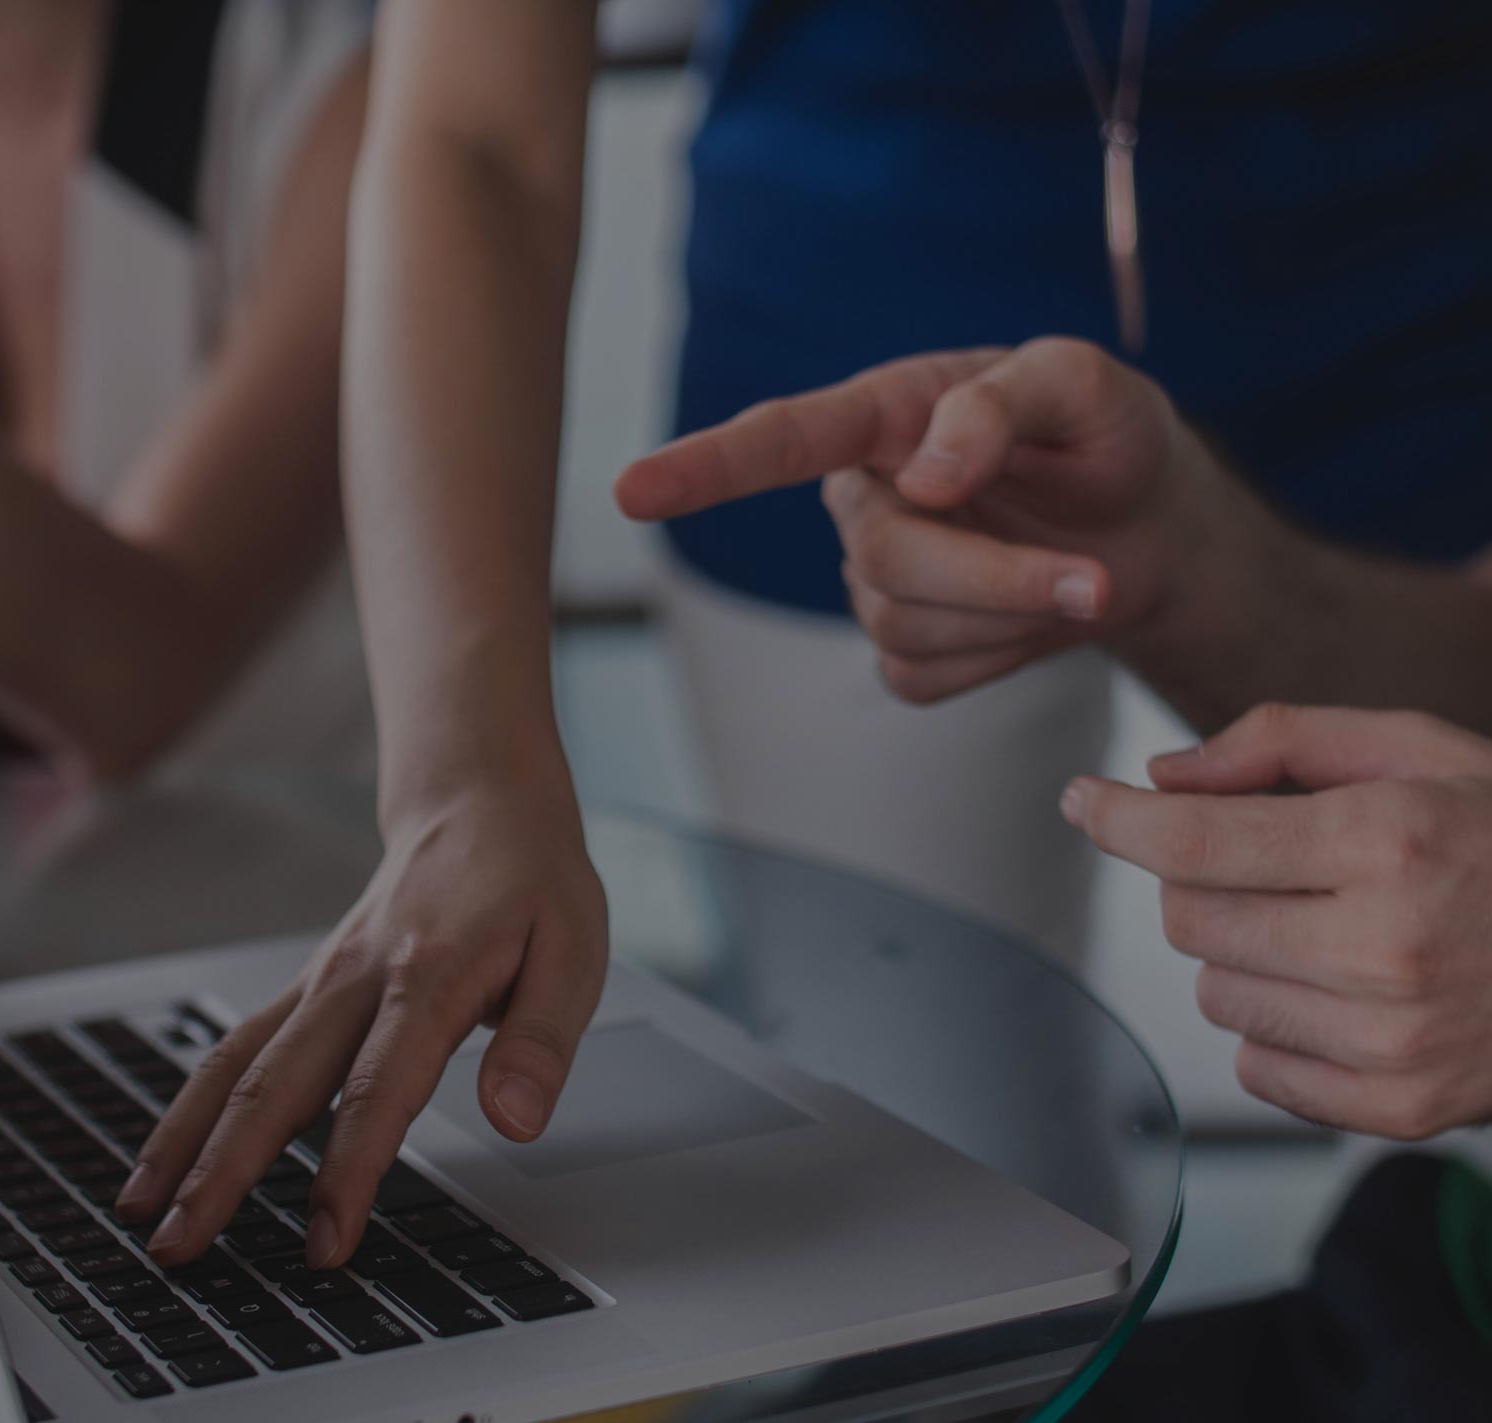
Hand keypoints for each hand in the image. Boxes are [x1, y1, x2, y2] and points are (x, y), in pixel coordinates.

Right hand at [115, 776, 608, 1266]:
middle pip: (273, 1085)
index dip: (348, 1171)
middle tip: (181, 1248)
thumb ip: (540, 1042)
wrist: (477, 799)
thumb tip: (515, 1122)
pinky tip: (165, 1157)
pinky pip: (235, 1048)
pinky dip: (192, 1106)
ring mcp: (320, 983)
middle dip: (222, 1173)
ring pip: (234, 1066)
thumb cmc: (530, 880)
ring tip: (139, 1213)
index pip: (377, 1091)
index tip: (325, 1242)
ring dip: (184, 1142)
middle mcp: (355, 981)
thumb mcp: (574, 952)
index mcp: (428, 978)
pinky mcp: (306, 989)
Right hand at [616, 338, 1267, 703]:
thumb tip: (924, 477)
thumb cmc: (1106, 438)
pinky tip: (1030, 619)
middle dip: (994, 578)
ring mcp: (877, 580)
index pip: (780, 440)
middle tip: (1093, 580)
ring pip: (905, 626)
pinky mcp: (905, 650)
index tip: (631, 491)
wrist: (1150, 531)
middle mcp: (864, 497)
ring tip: (1080, 578)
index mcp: (886, 415)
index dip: (703, 468)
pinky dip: (999, 658)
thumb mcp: (1085, 386)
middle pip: (883, 560)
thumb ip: (1002, 404)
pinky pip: (924, 677)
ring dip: (1011, 614)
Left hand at [1062, 703, 1491, 1137]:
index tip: (1083, 800)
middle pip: (1189, 918)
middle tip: (1277, 865)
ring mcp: (1392, 1039)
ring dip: (1245, 955)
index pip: (1192, 842)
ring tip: (1333, 929)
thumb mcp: (1420, 750)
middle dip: (1207, 880)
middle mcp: (1385, 947)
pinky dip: (1279, 1029)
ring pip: (1214, 993)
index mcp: (1388, 842)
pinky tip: (1348, 993)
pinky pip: (1256, 1067)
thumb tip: (1162, 778)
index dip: (1118, 819)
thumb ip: (1280, 742)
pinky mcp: (1398, 1108)